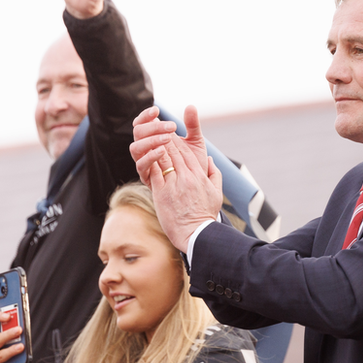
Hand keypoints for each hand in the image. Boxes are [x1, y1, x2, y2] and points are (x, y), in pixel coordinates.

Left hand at [129, 106, 222, 250]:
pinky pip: (155, 172)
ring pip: (164, 159)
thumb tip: (210, 161)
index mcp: (199, 176)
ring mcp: (174, 184)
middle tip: (157, 129)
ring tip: (150, 137)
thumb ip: (214, 174)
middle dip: (166, 140)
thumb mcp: (216, 193)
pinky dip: (150, 161)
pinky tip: (145, 154)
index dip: (178, 142)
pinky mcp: (162, 193)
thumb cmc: (206, 215)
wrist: (197, 233)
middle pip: (174, 152)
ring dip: (157, 146)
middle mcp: (187, 177)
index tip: (171, 134)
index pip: (188, 153)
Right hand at [130, 106, 209, 184]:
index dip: (145, 115)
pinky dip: (150, 156)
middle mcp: (146, 150)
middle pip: (137, 133)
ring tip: (168, 138)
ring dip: (150, 140)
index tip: (156, 110)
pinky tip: (163, 151)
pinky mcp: (147, 177)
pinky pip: (141, 165)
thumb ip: (192, 125)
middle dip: (153, 127)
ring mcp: (145, 163)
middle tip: (172, 127)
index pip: (141, 123)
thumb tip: (190, 106)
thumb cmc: (194, 163)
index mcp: (153, 139)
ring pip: (135, 148)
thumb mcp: (196, 142)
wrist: (198, 187)